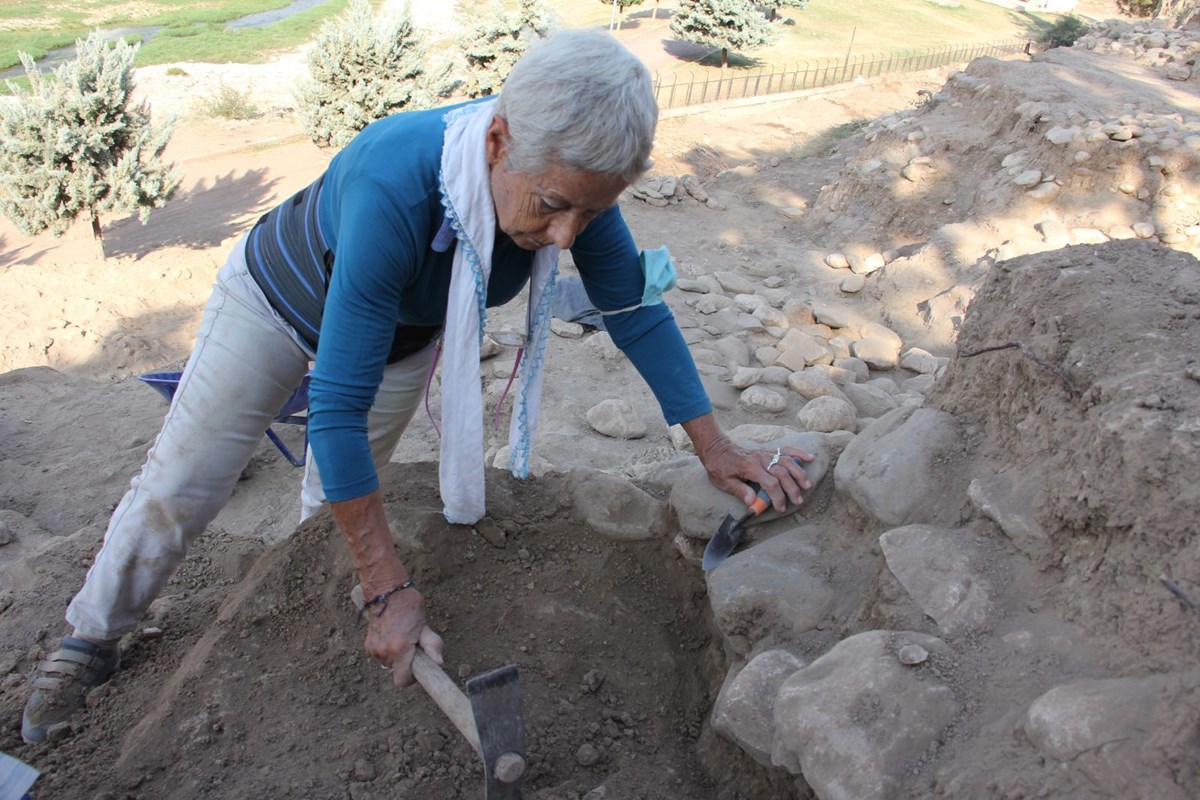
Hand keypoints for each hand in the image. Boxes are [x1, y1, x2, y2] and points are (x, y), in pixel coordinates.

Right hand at [362, 587, 444, 686]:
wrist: (385, 590)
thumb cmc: (407, 606)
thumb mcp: (424, 625)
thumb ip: (432, 646)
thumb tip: (439, 663)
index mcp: (399, 649)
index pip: (402, 681)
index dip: (411, 678)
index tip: (417, 667)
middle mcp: (384, 652)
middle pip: (396, 670)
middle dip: (406, 662)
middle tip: (412, 644)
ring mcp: (374, 649)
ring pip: (388, 662)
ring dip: (396, 655)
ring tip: (401, 636)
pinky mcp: (367, 645)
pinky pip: (380, 654)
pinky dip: (386, 649)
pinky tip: (392, 634)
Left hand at [681, 413, 813, 511]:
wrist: (716, 448)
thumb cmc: (719, 467)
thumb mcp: (724, 482)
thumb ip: (740, 491)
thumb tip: (753, 503)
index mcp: (750, 467)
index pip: (770, 483)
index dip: (778, 496)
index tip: (781, 508)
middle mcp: (761, 458)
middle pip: (782, 473)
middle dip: (792, 488)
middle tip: (798, 501)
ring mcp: (765, 453)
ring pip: (787, 461)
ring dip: (799, 473)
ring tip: (807, 485)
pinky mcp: (768, 451)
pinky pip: (786, 450)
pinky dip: (798, 453)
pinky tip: (810, 458)